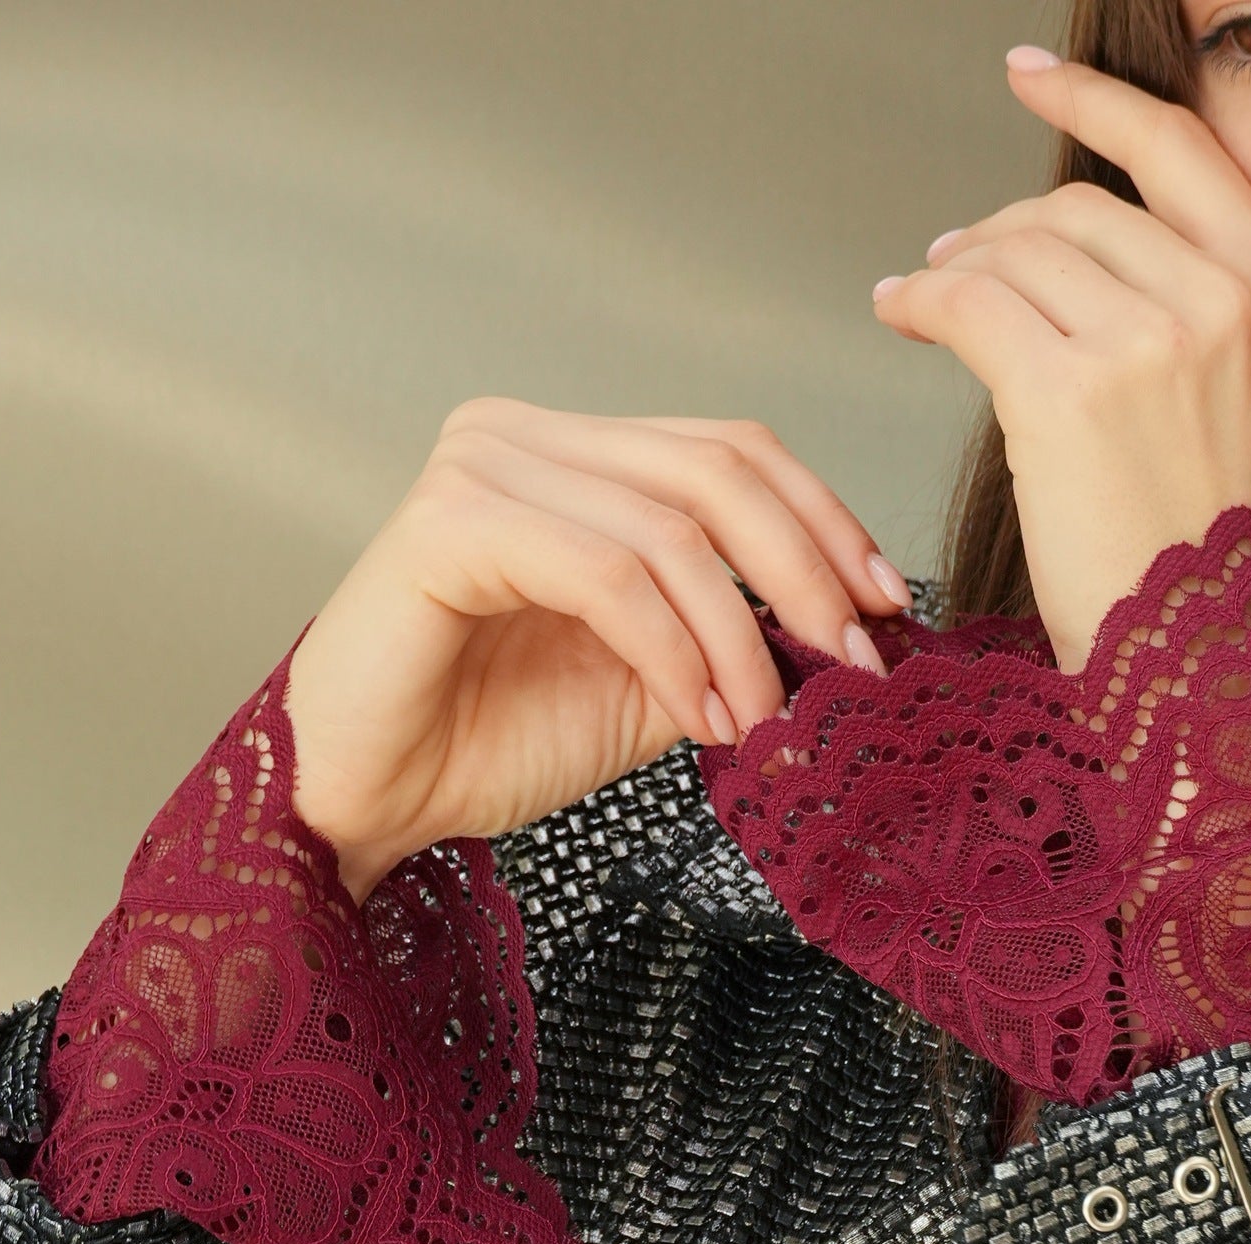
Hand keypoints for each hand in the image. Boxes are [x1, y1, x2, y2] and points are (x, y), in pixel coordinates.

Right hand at [282, 399, 909, 897]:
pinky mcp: (450, 524)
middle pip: (717, 468)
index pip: (731, 452)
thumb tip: (842, 632)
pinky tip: (703, 718)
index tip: (885, 608)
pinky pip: (607, 574)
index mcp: (574, 457)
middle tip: (853, 664)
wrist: (365, 800)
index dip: (824, 521)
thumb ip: (726, 636)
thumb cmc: (483, 742)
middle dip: (806, 570)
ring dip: (739, 636)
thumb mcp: (647, 686)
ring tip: (763, 722)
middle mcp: (524, 435)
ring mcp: (483, 466)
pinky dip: (674, 651)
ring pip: (671, 529)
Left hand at [873, 52, 1250, 672]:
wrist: (1207, 667)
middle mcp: (1228, 298)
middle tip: (953, 263)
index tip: (1032, 77)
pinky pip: (968, 306)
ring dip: (955, 270)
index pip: (1179, 151)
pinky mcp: (1069, 391)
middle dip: (1000, 231)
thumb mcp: (1250, 412)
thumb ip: (1196, 319)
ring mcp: (1151, 340)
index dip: (1096, 102)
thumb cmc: (1208, 567)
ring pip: (1018, 253)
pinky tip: (899, 314)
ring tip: (923, 298)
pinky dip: (921, 301)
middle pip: (1079, 209)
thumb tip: (1078, 256)